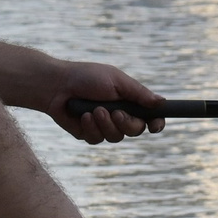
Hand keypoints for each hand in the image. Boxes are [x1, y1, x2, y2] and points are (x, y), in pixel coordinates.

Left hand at [44, 63, 166, 143]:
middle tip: (116, 112)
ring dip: (106, 124)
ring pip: (116, 138)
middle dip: (127, 123)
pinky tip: (82, 115)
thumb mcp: (116, 80)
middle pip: (136, 130)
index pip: (149, 116)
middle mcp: (119, 114)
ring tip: (94, 110)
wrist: (56, 85)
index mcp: (129, 100)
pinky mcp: (88, 133)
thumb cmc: (86, 77)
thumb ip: (138, 93)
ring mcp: (104, 126)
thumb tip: (161, 102)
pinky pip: (97, 139)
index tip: (155, 126)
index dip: (156, 123)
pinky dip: (91, 127)